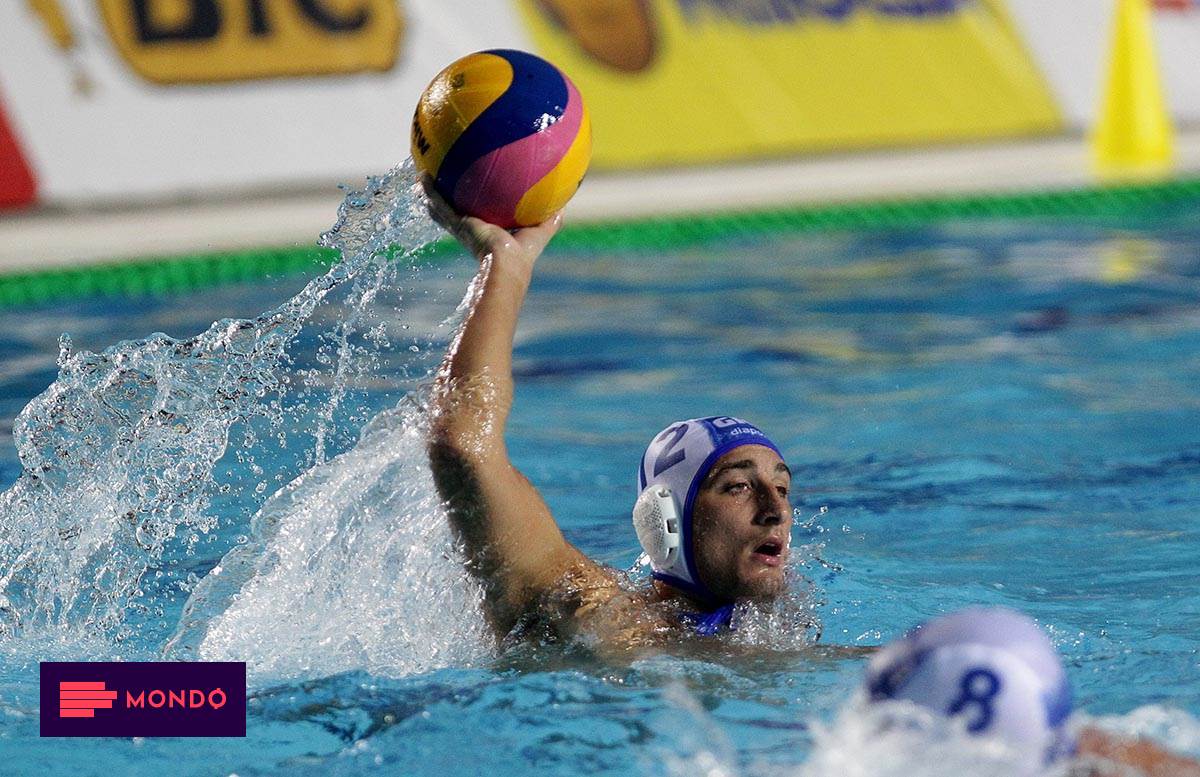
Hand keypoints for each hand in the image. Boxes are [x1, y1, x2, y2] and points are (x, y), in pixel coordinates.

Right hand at [421, 175, 562, 274]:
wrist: (506, 264)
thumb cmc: (523, 254)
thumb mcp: (539, 232)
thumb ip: (550, 220)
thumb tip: (564, 205)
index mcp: (488, 231)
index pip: (480, 216)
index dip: (475, 207)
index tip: (472, 194)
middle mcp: (471, 228)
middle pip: (456, 210)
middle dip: (448, 198)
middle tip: (441, 181)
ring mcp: (461, 227)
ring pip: (441, 206)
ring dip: (431, 193)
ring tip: (422, 176)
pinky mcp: (456, 224)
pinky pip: (439, 204)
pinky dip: (429, 191)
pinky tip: (421, 176)